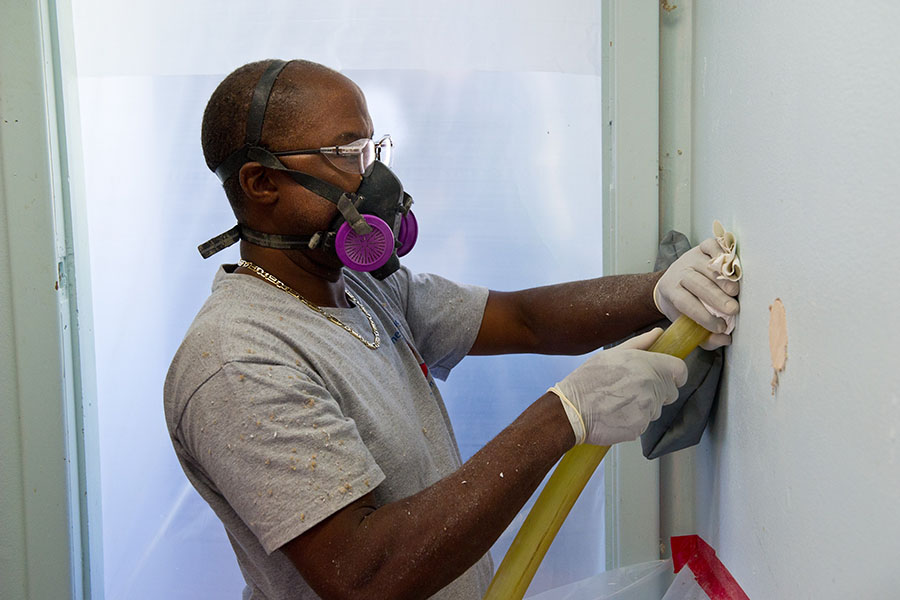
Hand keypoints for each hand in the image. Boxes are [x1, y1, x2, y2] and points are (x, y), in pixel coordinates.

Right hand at [550, 329, 687, 445]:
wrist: (572, 409)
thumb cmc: (588, 380)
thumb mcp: (612, 354)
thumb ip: (640, 343)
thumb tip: (658, 333)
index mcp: (648, 365)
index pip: (680, 371)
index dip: (676, 375)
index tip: (670, 378)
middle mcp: (652, 386)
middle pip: (670, 393)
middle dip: (657, 392)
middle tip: (632, 390)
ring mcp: (647, 409)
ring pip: (656, 409)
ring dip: (644, 407)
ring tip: (619, 402)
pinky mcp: (641, 427)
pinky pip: (644, 423)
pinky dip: (634, 421)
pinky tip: (616, 414)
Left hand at [654, 238, 739, 348]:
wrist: (674, 280)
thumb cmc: (683, 305)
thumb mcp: (686, 322)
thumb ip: (704, 335)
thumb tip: (724, 339)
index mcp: (670, 290)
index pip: (685, 303)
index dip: (703, 316)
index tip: (720, 327)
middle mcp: (679, 271)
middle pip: (698, 283)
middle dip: (716, 298)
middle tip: (733, 310)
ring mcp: (691, 257)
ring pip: (708, 267)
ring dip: (723, 280)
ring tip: (735, 293)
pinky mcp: (702, 247)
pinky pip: (713, 247)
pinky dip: (724, 255)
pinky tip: (733, 269)